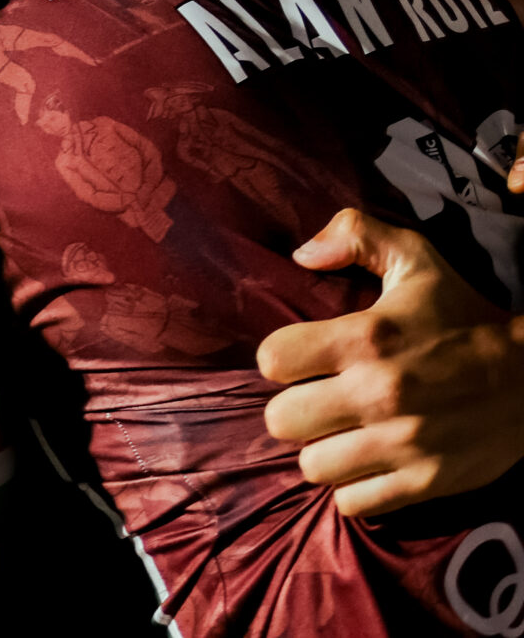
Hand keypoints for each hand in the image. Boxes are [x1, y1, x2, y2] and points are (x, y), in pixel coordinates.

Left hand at [259, 208, 523, 516]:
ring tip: (340, 435)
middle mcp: (378, 393)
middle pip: (281, 421)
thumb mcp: (416, 259)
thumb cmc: (464, 317)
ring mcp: (403, 444)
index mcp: (364, 338)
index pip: (272, 360)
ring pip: (313, 466)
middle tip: (317, 401)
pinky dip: (354, 489)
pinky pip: (355, 503)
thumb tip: (301, 254)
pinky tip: (366, 465)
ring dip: (322, 451)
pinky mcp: (427, 483)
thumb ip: (355, 234)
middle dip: (294, 409)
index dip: (279, 359)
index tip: (300, 359)